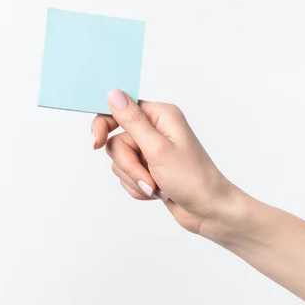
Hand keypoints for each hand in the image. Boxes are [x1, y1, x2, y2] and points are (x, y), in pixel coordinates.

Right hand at [92, 89, 244, 240]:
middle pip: (117, 142)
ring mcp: (151, 151)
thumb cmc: (192, 179)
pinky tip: (157, 193)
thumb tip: (114, 93)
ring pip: (120, 161)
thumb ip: (132, 122)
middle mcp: (155, 130)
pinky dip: (138, 188)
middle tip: (147, 178)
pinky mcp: (149, 169)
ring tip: (157, 187)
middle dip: (129, 165)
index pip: (120, 109)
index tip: (96, 142)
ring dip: (136, 179)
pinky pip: (127, 176)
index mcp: (160, 116)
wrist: (208, 211)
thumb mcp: (158, 148)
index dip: (104, 125)